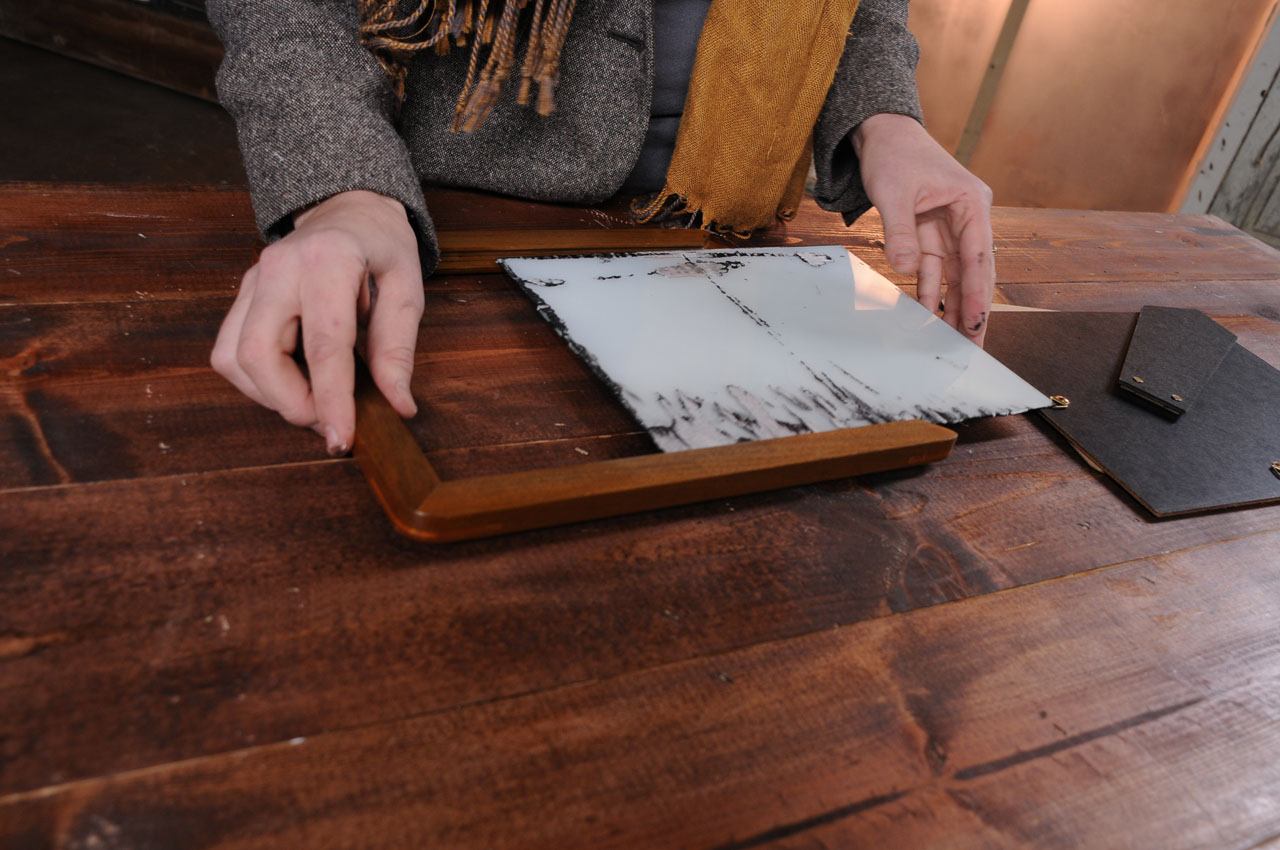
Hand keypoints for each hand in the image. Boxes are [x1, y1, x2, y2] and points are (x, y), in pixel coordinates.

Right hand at [210, 190, 423, 453]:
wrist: (348, 208)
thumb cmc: (381, 247)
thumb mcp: (407, 289)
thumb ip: (399, 349)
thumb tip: (399, 406)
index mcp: (329, 260)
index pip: (324, 345)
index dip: (331, 400)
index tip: (340, 439)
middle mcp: (279, 267)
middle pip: (259, 354)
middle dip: (290, 403)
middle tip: (327, 419)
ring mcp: (252, 280)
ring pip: (233, 358)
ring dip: (270, 395)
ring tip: (313, 400)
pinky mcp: (241, 295)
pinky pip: (228, 352)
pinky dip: (256, 381)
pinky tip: (291, 381)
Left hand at [853, 113, 995, 344]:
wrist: (881, 133)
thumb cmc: (894, 154)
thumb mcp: (893, 192)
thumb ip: (900, 231)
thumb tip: (906, 269)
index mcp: (972, 204)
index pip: (978, 256)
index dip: (976, 293)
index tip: (974, 322)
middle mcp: (968, 220)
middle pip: (974, 272)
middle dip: (973, 310)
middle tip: (975, 347)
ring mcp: (950, 230)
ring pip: (956, 277)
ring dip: (953, 308)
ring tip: (954, 343)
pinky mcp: (931, 236)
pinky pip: (934, 271)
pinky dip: (931, 293)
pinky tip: (929, 318)